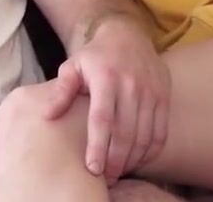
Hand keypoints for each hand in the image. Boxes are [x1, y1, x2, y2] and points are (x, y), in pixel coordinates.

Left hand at [46, 17, 169, 182]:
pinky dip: (151, 150)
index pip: (102, 119)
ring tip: (118, 171)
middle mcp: (131, 85)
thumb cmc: (94, 56)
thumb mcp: (72, 67)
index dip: (98, 146)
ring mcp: (151, 91)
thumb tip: (48, 115)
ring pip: (144, 135)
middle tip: (105, 177)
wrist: (127, 35)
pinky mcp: (164, 96)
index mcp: (106, 78)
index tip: (92, 168)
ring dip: (132, 159)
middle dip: (115, 160)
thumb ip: (61, 91)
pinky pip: (161, 131)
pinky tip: (138, 160)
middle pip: (125, 132)